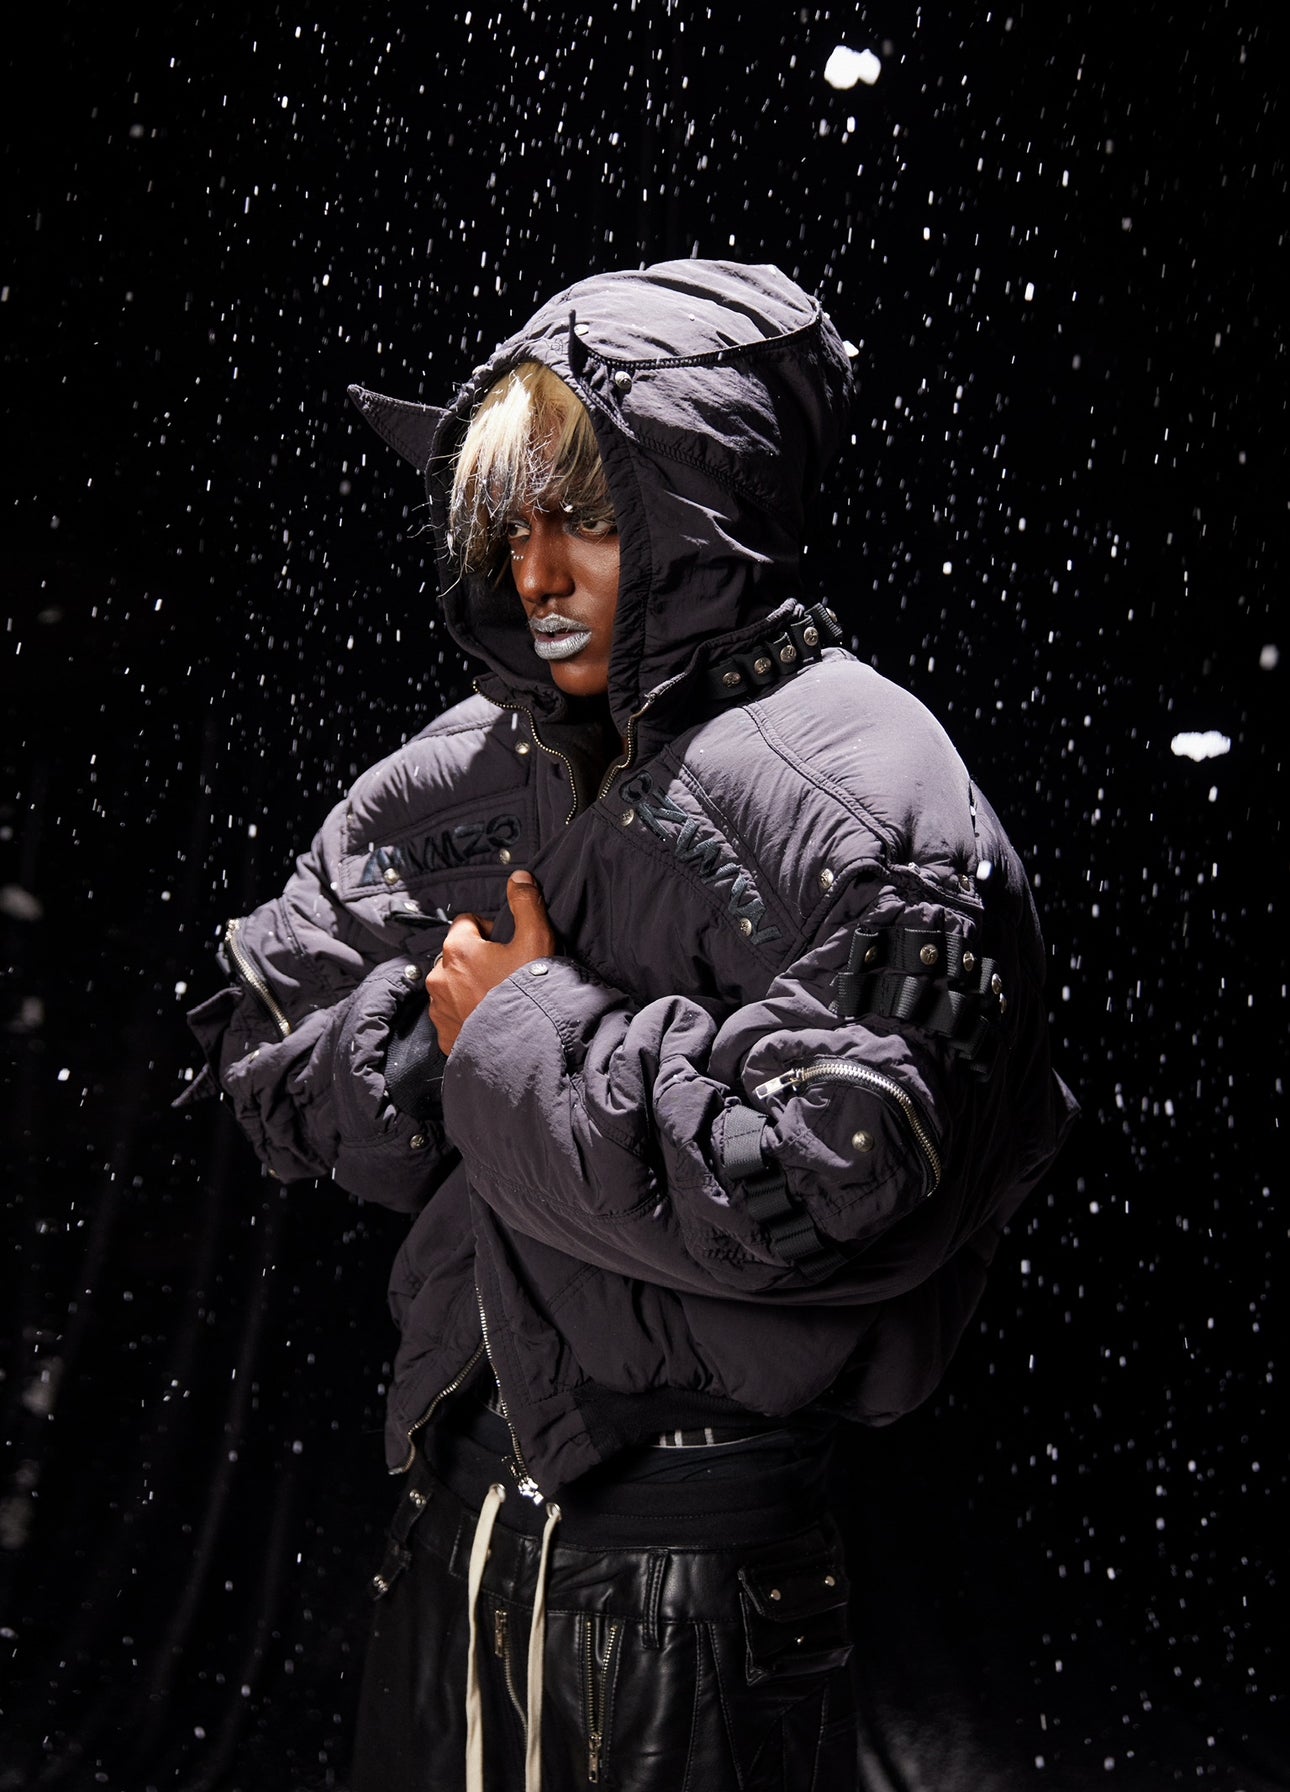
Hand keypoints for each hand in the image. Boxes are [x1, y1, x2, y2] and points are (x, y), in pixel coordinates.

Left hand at [425, 870, 557, 1054]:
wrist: (525, 1049)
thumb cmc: (529, 994)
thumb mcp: (536, 941)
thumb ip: (527, 904)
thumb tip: (519, 878)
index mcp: (457, 950)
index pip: (467, 922)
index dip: (488, 930)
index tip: (506, 945)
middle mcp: (440, 977)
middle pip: (457, 955)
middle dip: (477, 960)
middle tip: (506, 973)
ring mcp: (439, 1008)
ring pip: (452, 986)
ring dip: (469, 987)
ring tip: (498, 998)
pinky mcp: (444, 1035)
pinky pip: (452, 1016)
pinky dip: (467, 1015)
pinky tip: (490, 1018)